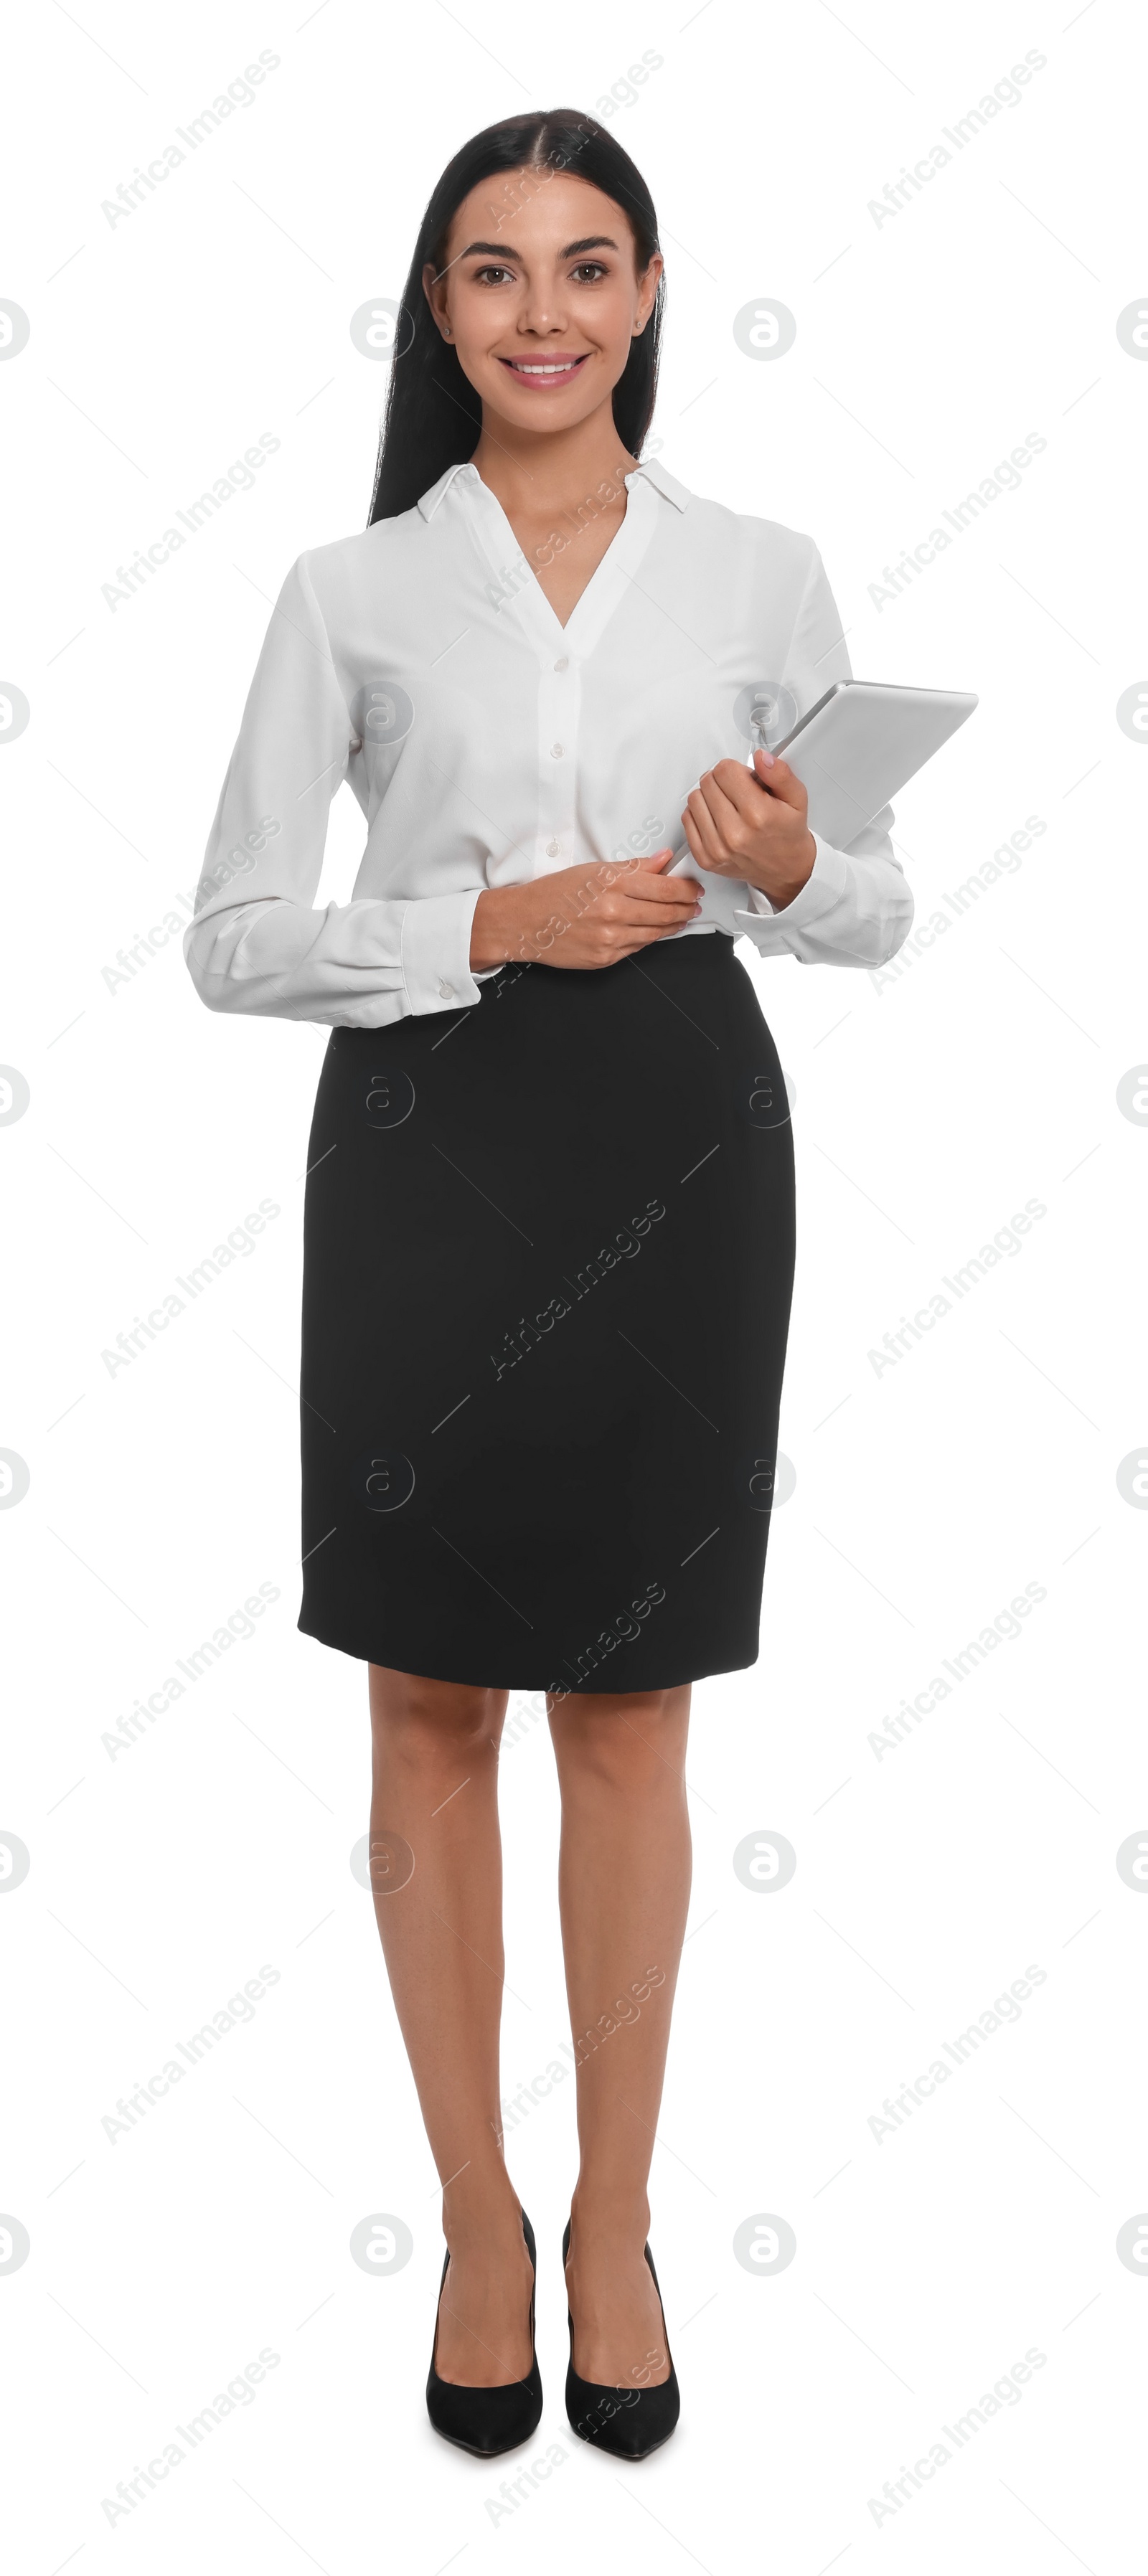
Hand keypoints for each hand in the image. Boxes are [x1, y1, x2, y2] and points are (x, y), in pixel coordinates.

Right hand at [470, 848, 702, 971]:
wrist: (525, 922)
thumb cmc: (556, 893)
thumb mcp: (594, 870)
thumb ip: (634, 866)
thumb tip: (663, 859)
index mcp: (613, 883)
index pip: (666, 887)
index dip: (687, 889)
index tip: (696, 888)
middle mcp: (614, 911)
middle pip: (666, 912)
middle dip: (686, 908)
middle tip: (694, 904)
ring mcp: (610, 938)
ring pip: (655, 933)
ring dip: (673, 925)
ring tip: (681, 918)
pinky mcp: (605, 958)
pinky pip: (637, 948)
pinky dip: (648, 938)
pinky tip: (653, 931)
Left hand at [680, 748, 816, 910]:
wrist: (785, 870)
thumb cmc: (787, 834)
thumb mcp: (796, 798)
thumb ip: (780, 773)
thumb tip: (760, 758)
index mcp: (758, 814)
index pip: (725, 770)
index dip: (735, 769)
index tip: (744, 779)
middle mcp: (734, 833)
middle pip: (708, 782)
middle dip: (722, 781)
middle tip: (738, 792)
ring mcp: (717, 848)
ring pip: (694, 799)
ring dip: (709, 796)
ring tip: (728, 805)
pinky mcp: (705, 858)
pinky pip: (687, 819)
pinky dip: (700, 814)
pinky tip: (717, 818)